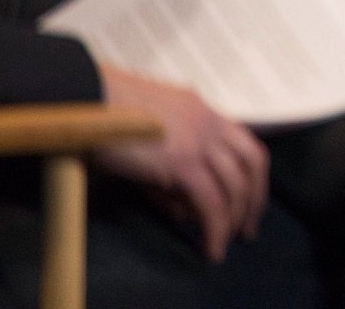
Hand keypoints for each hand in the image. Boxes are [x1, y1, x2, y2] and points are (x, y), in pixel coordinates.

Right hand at [95, 64, 267, 261]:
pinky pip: (211, 202)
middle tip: (248, 228)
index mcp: (203, 111)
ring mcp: (199, 141)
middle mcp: (209, 123)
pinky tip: (211, 247)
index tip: (249, 199)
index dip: (252, 174)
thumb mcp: (150, 135)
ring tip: (225, 243)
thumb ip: (168, 168)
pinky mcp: (183, 162)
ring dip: (236, 218)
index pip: (243, 143)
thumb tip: (183, 210)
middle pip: (253, 162)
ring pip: (236, 186)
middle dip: (255, 199)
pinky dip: (216, 227)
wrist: (89, 97)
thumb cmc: (105, 115)